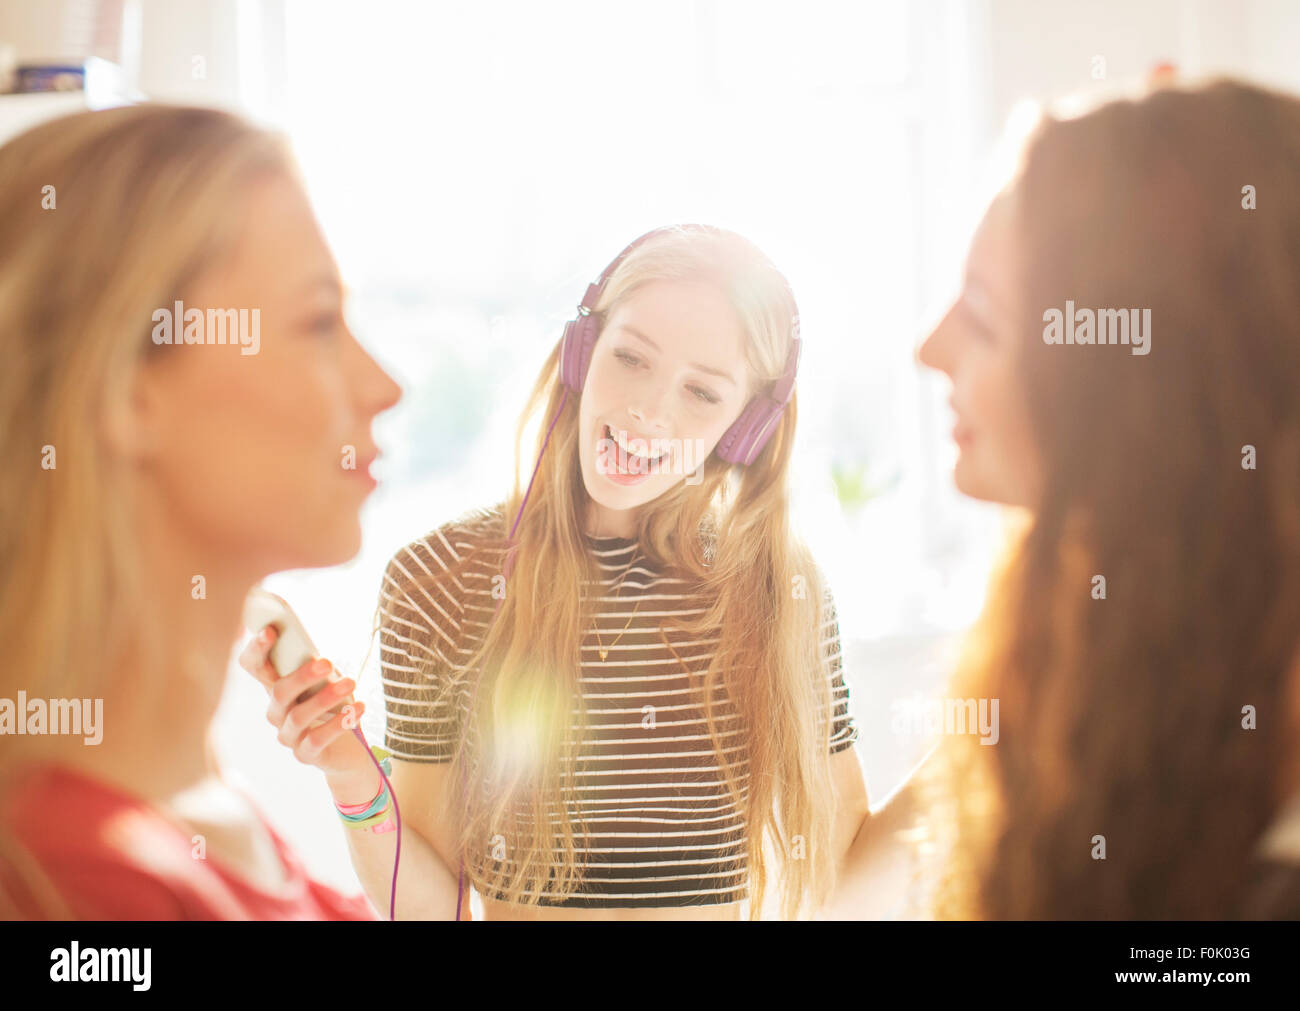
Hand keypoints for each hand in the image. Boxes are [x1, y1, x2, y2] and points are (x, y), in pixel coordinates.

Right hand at [238, 625, 373, 779]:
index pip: (253, 667)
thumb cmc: (335, 705)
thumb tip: (319, 655)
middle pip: (278, 692)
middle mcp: (277, 712)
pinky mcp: (305, 754)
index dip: (257, 649)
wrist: (349, 747)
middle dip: (302, 676)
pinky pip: (317, 739)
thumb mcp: (326, 682)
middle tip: (327, 662)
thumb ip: (316, 667)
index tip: (271, 630)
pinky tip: (358, 709)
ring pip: (298, 716)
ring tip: (351, 683)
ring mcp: (289, 735)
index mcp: (276, 687)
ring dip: (326, 698)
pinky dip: (338, 723)